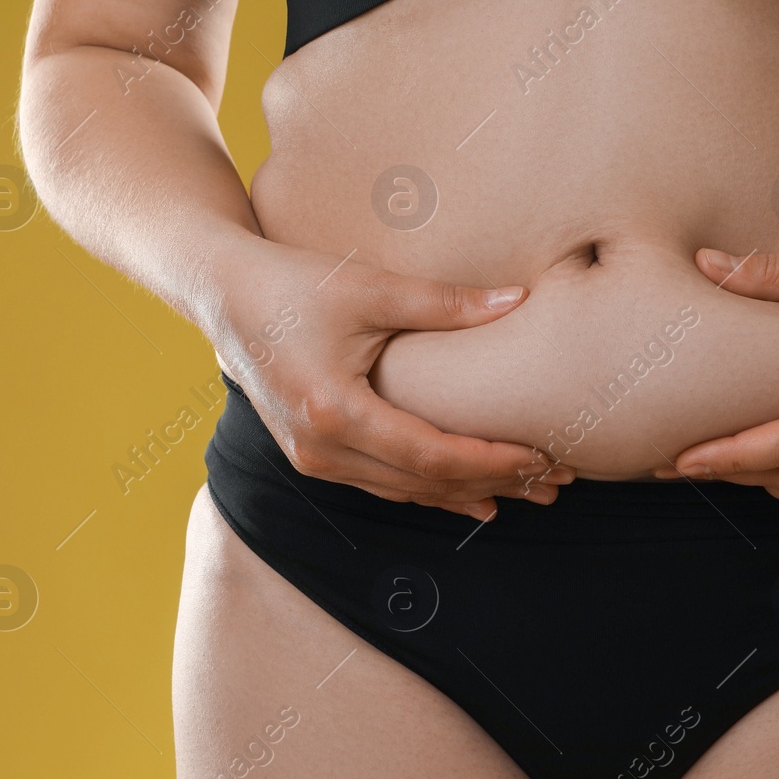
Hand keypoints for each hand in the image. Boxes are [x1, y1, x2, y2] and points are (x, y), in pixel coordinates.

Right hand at [207, 237, 574, 518]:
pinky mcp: (312, 456)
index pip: (432, 455)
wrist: (222, 293)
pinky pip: (383, 485)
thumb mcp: (371, 288)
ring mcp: (312, 459)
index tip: (543, 457)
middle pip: (425, 484)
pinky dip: (432, 491)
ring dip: (468, 493)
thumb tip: (520, 300)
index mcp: (333, 412)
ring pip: (405, 493)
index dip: (492, 461)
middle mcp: (320, 450)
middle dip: (496, 483)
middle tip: (556, 482)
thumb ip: (446, 302)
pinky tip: (473, 496)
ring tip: (530, 492)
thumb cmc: (293, 282)